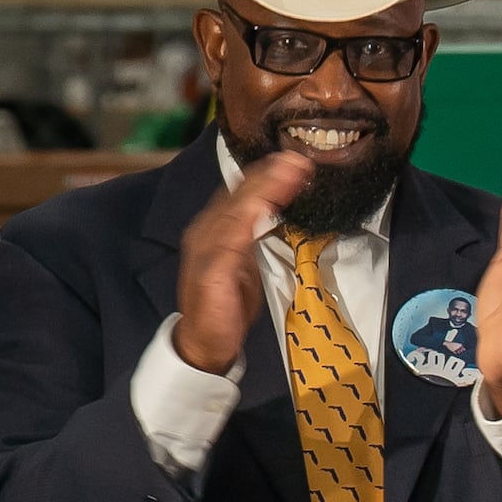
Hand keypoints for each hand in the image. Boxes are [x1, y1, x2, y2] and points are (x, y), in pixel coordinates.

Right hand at [172, 145, 310, 375]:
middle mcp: (206, 231)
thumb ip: (256, 236)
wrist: (205, 343)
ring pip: (236, 210)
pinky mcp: (211, 269)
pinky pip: (230, 239)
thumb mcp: (247, 263)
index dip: (266, 176)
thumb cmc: (228, 305)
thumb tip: (275, 212)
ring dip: (263, 189)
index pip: (241, 194)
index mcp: (215, 228)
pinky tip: (263, 206)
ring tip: (288, 172)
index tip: (292, 162)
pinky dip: (246, 219)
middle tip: (297, 159)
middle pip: (239, 195)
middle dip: (267, 174)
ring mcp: (206, 248)